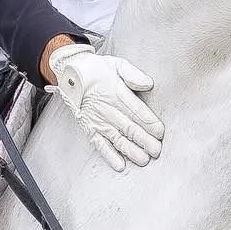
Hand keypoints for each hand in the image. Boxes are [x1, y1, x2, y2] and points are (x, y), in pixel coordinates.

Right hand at [47, 43, 163, 171]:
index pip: (136, 109)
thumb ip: (133, 74)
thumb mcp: (117, 64)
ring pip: (117, 138)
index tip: (160, 132)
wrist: (70, 73)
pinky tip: (120, 165)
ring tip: (144, 160)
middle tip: (157, 150)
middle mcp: (107, 108)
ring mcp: (97, 121)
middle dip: (144, 140)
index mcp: (116, 92)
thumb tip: (149, 83)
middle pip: (129, 127)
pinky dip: (109, 156)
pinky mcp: (89, 128)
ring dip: (131, 151)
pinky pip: (99, 145)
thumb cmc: (97, 69)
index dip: (149, 122)